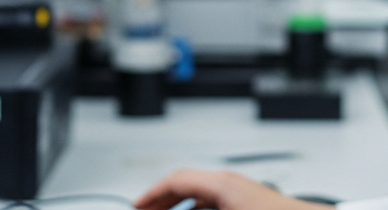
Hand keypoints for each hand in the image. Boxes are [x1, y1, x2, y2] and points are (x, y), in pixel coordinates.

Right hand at [134, 169, 326, 209]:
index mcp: (222, 184)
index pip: (177, 180)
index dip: (151, 194)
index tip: (136, 205)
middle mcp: (231, 184)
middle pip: (187, 186)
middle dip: (164, 201)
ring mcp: (242, 193)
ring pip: (202, 196)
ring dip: (182, 208)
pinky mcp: (250, 204)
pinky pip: (216, 204)